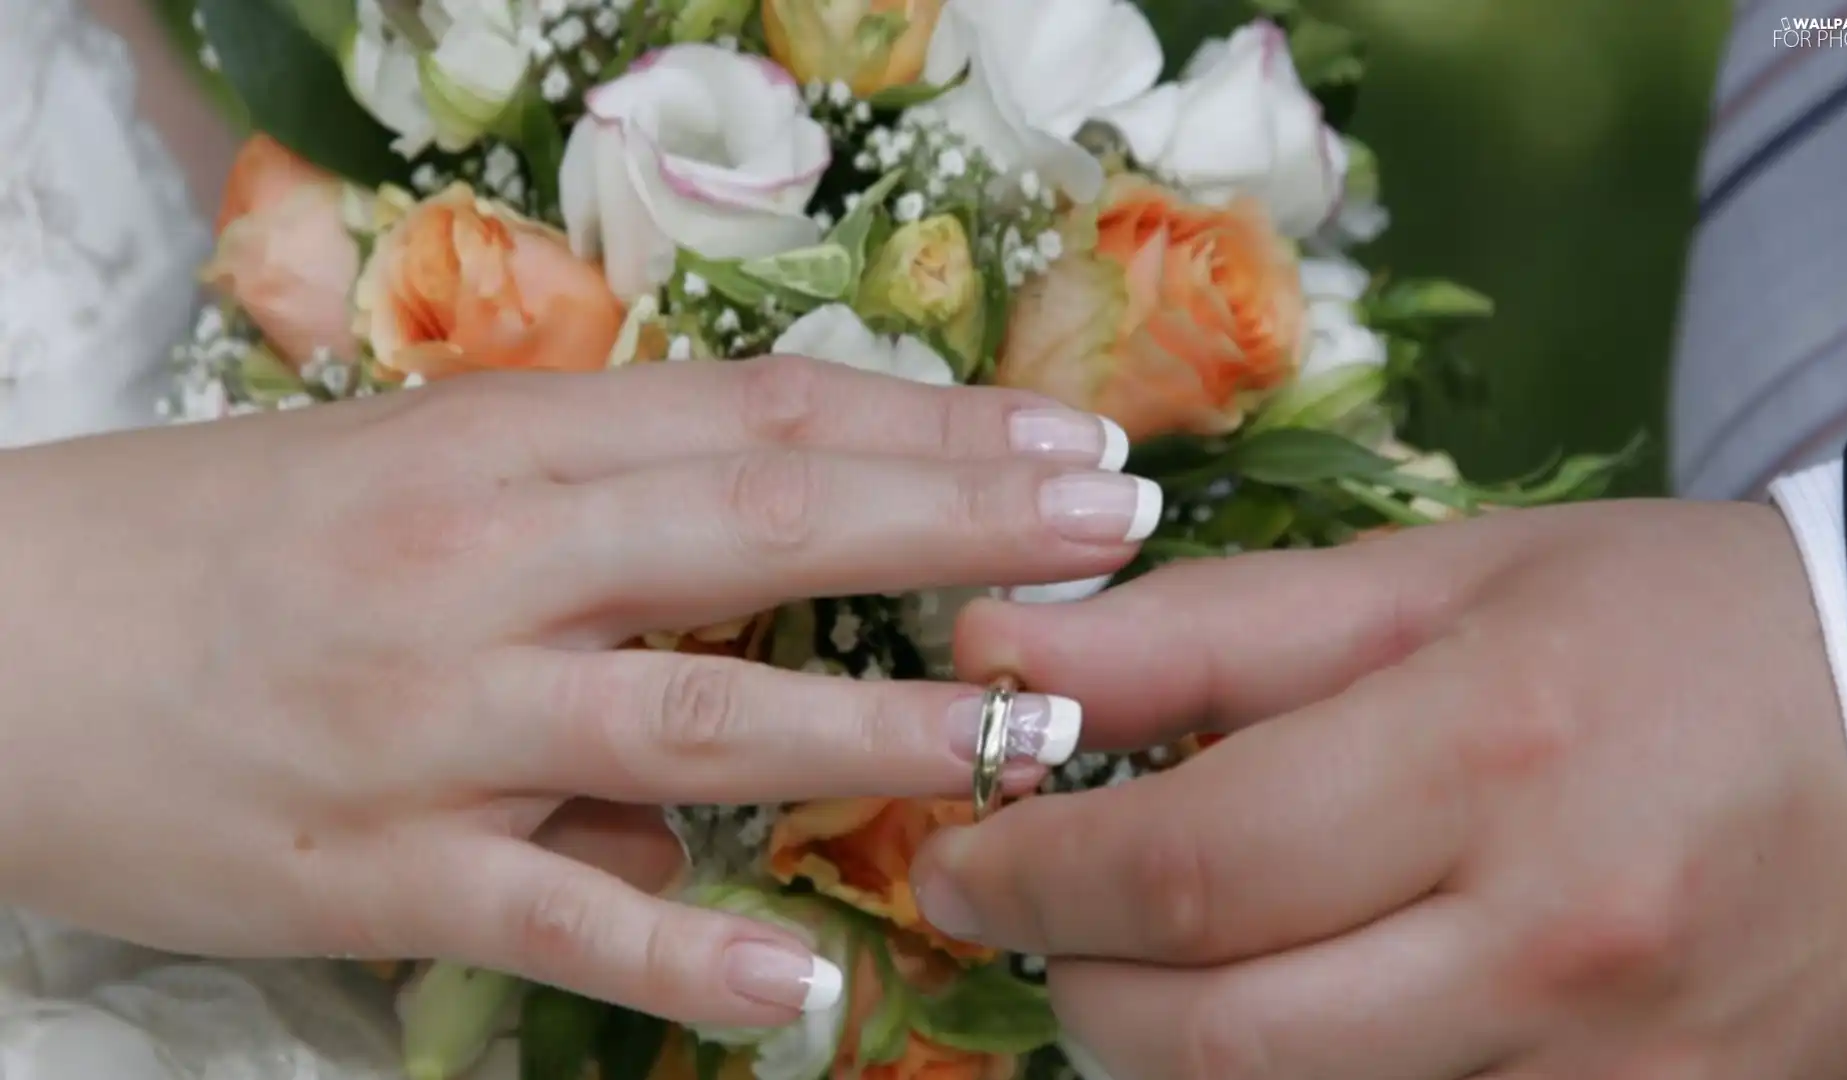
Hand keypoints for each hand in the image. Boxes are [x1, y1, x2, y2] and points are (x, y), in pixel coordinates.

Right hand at [0, 357, 1149, 1026]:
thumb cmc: (199, 547)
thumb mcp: (392, 481)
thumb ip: (579, 542)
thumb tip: (736, 650)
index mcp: (486, 445)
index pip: (750, 421)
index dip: (922, 433)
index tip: (1057, 446)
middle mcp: (477, 566)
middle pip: (756, 530)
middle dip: (952, 530)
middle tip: (1115, 531)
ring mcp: (431, 722)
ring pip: (691, 721)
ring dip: (878, 737)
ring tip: (1036, 740)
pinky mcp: (368, 869)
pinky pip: (551, 917)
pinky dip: (680, 954)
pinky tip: (804, 987)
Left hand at [914, 501, 1846, 1077]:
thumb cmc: (1667, 634)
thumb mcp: (1443, 584)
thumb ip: (1208, 629)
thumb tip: (997, 653)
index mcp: (1492, 759)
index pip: (1189, 869)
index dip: (1035, 880)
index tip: (959, 861)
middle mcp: (1552, 948)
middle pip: (1215, 1044)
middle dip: (1079, 988)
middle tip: (1049, 919)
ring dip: (1177, 1058)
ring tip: (1174, 962)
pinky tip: (1307, 1014)